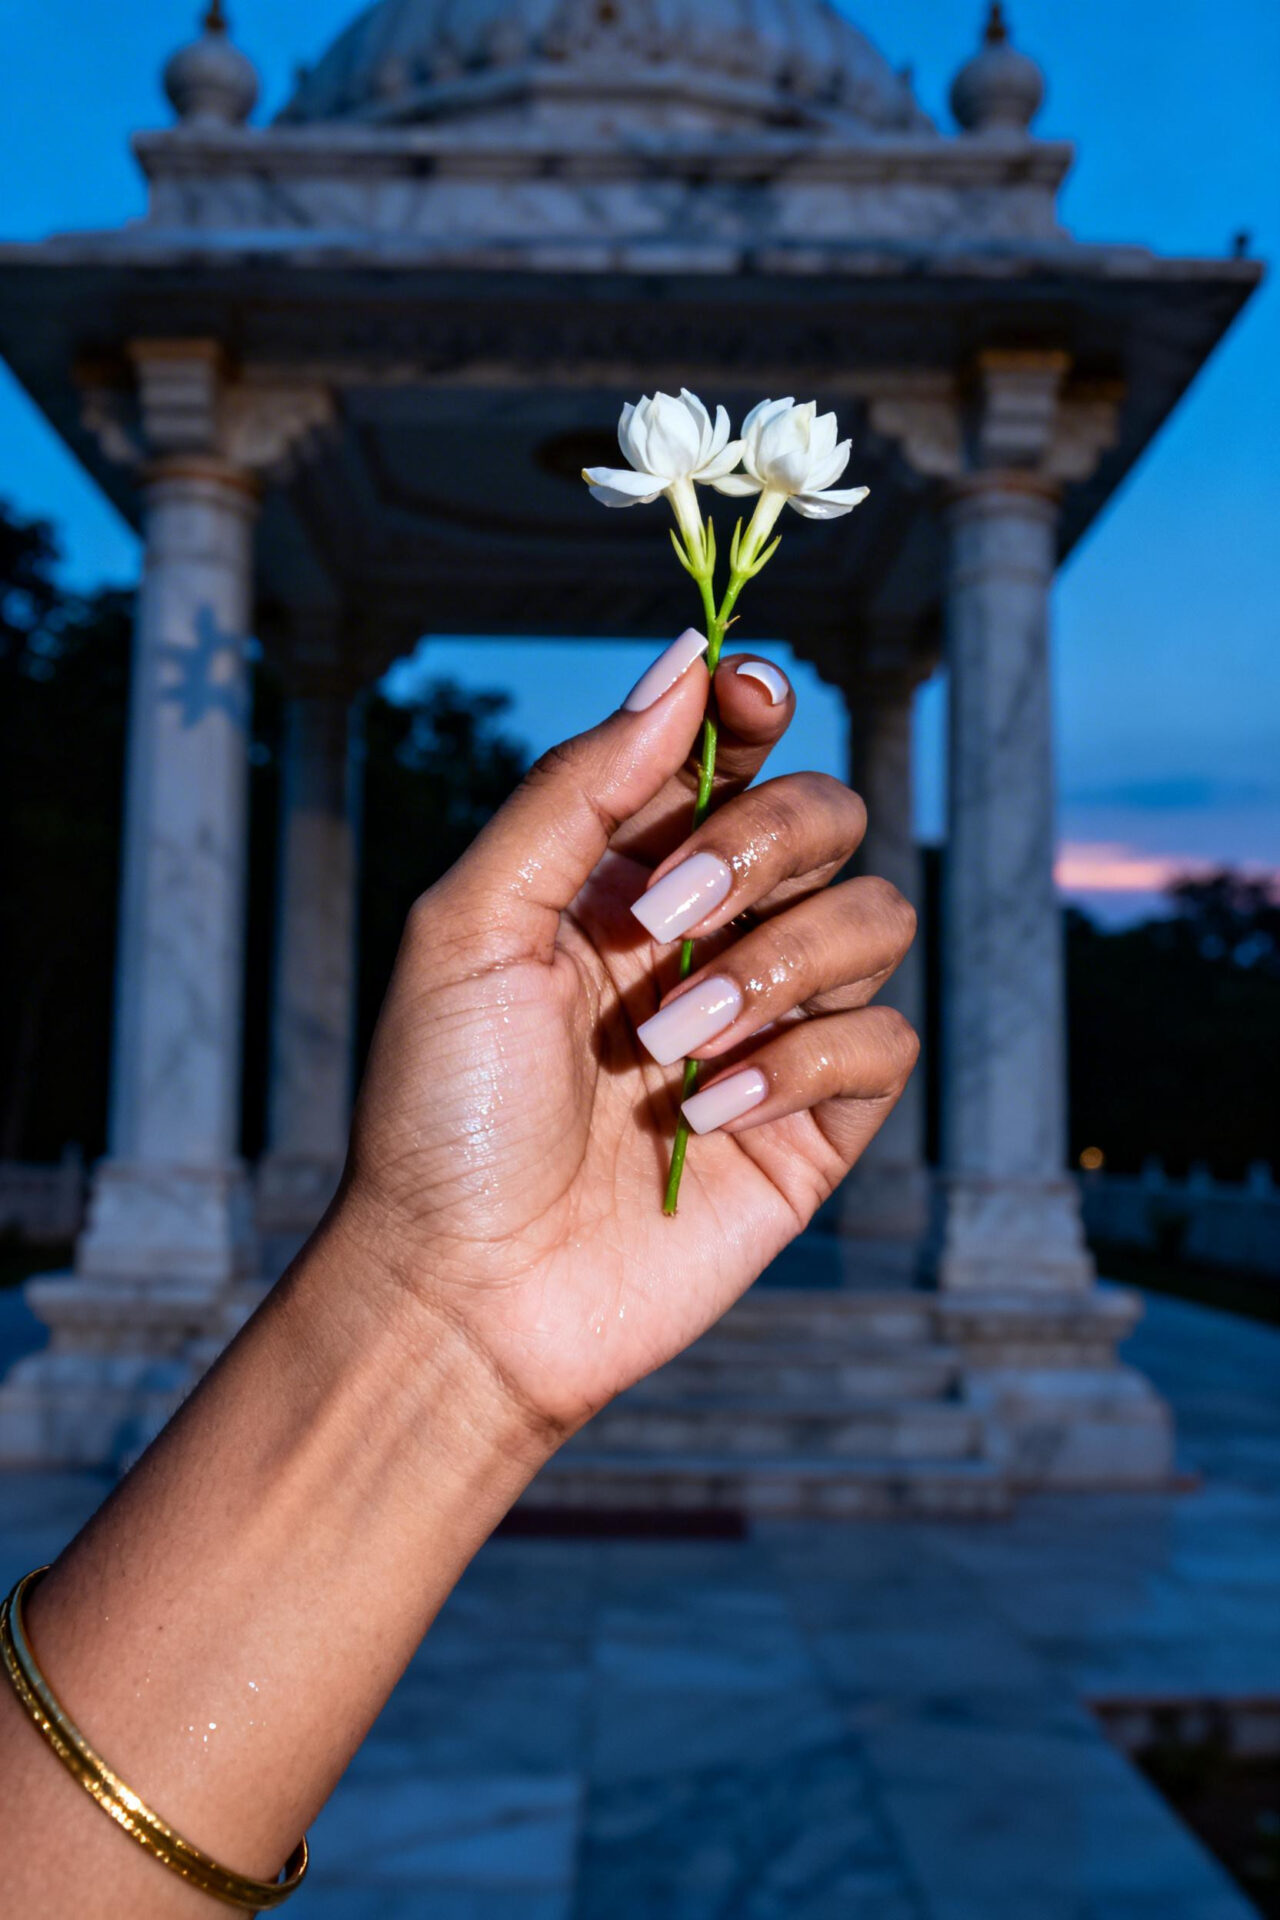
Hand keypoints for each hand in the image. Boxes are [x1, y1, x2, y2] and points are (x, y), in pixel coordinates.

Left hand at [337, 634, 917, 1436]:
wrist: (466, 1291)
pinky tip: (706, 1118)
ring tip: (669, 1051)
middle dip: (765, 845)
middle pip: (829, 816)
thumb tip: (683, 664)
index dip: (754, 708)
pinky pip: (882, 1042)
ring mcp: (770, 1026)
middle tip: (665, 918)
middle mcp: (712, 936)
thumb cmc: (442, 1110)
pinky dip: (800, 1065)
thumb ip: (578, 789)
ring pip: (876, 919)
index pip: (732, 752)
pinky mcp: (817, 1123)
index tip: (745, 699)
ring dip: (778, 968)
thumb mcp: (470, 923)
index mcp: (625, 877)